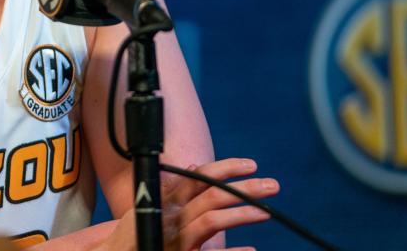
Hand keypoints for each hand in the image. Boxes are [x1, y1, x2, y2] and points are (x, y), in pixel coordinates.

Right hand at [98, 158, 277, 250]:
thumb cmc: (133, 234)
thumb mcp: (147, 205)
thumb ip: (172, 188)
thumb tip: (194, 165)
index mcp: (166, 200)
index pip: (198, 177)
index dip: (225, 168)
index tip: (250, 165)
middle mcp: (171, 217)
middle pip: (212, 196)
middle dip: (244, 189)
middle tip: (272, 185)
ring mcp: (175, 239)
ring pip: (211, 221)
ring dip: (242, 214)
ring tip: (267, 211)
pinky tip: (251, 250)